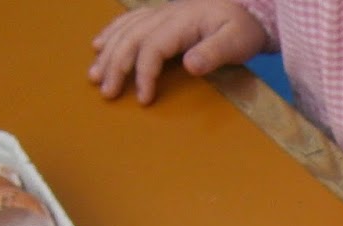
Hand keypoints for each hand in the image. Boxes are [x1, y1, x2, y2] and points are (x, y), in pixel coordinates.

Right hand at [88, 0, 266, 104]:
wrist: (248, 9)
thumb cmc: (242, 29)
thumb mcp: (236, 42)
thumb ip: (214, 53)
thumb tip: (190, 65)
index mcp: (181, 22)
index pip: (153, 47)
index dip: (144, 73)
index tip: (144, 98)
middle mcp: (165, 15)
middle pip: (131, 39)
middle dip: (116, 66)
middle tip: (107, 93)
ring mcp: (160, 14)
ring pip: (125, 30)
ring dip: (107, 53)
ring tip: (94, 76)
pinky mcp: (160, 17)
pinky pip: (128, 22)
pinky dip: (111, 34)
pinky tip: (98, 46)